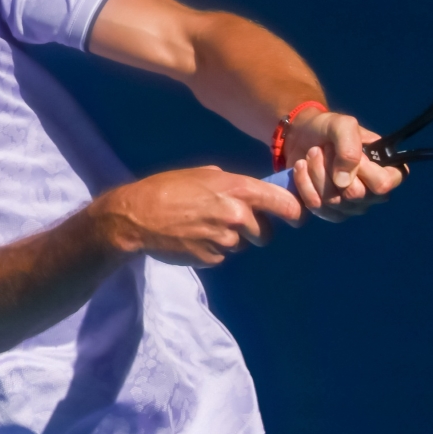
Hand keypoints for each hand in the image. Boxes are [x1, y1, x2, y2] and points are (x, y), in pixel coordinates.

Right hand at [91, 166, 302, 266]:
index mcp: (238, 189)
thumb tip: (250, 194)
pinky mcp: (212, 258)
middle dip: (253, 230)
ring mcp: (225, 240)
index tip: (295, 216)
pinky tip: (192, 238)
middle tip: (229, 222)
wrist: (136, 216)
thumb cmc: (167, 187)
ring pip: (242, 245)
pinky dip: (212, 249)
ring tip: (202, 227)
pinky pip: (222, 256)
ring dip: (230, 240)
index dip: (294, 211)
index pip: (284, 204)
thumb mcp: (202, 174)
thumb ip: (231, 184)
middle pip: (266, 233)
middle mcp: (238, 216)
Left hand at [283, 110, 404, 221]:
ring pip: (333, 202)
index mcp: (387, 172)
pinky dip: (304, 183)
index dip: (364, 170)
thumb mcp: (342, 125)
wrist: (301, 135)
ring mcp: (351, 207)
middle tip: (323, 148)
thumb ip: (349, 148)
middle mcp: (373, 194)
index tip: (348, 152)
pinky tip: (301, 166)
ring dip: (317, 173)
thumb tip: (343, 182)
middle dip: (332, 167)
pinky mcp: (329, 212)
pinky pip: (316, 206)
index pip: (383, 185)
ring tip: (312, 153)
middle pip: (355, 195)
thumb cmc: (329, 129)